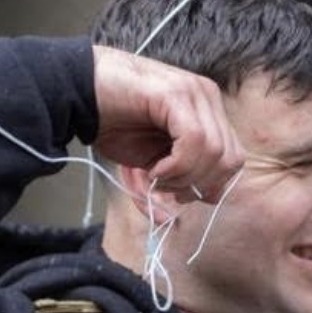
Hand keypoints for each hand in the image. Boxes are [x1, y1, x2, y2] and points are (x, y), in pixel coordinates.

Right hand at [91, 46, 244, 200]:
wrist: (78, 92)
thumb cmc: (112, 123)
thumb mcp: (147, 162)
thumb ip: (167, 186)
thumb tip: (170, 220)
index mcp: (207, 111)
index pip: (233, 160)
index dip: (210, 185)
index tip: (178, 192)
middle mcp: (207, 98)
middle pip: (230, 160)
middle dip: (198, 186)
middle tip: (165, 186)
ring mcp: (194, 93)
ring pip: (216, 153)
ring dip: (184, 177)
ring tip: (155, 175)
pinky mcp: (175, 94)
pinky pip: (195, 141)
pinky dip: (176, 166)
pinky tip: (154, 168)